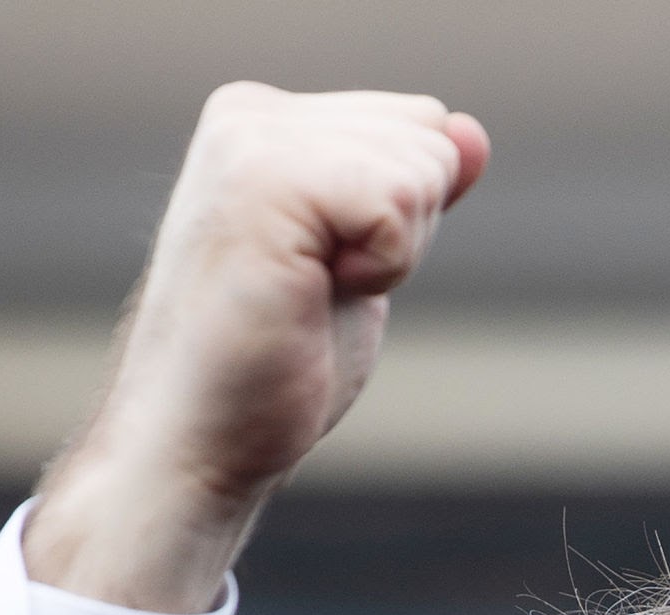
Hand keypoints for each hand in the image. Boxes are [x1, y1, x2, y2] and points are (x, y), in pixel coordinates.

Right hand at [25, 83, 489, 612]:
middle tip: (315, 294)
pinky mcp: (268, 180)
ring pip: (422, 165)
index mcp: (265, 122)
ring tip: (305, 296)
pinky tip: (308, 296)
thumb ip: (409, 193)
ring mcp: (253, 141)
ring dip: (391, 258)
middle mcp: (251, 114)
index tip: (324, 276)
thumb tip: (473, 133)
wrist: (197, 445)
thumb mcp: (361, 268)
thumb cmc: (269, 374)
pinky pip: (400, 201)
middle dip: (405, 233)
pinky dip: (383, 269)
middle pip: (427, 133)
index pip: (417, 123)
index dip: (405, 220)